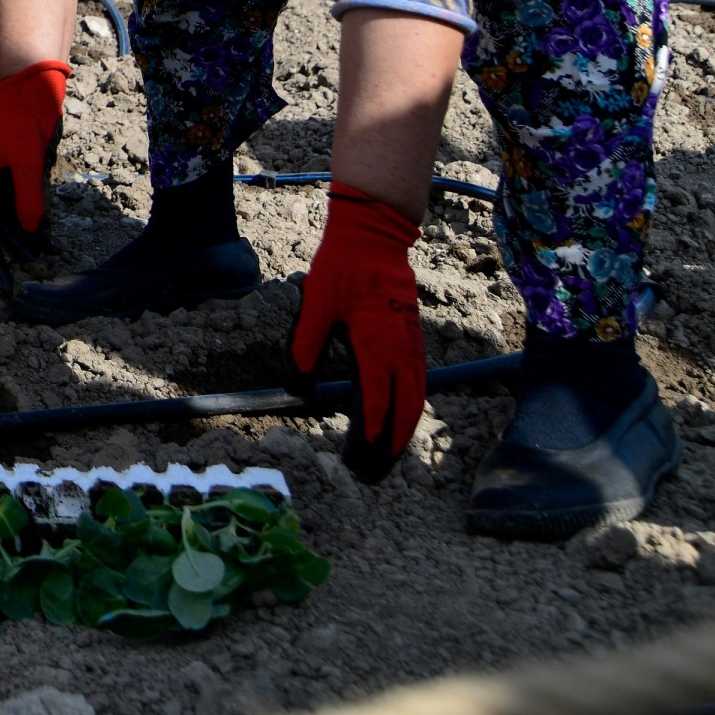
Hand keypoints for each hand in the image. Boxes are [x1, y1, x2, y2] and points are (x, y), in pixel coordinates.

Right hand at [0, 61, 65, 240]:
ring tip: (34, 256)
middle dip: (2, 248)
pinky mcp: (12, 173)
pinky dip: (25, 218)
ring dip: (16, 235)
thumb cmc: (25, 121)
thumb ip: (28, 196)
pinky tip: (40, 233)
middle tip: (22, 269)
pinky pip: (15, 202)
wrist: (32, 91)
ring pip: (2, 215)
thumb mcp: (28, 161)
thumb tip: (29, 230)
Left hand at [289, 182, 423, 481]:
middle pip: (402, 412)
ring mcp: (412, 346)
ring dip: (402, 433)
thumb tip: (297, 391)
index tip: (358, 461)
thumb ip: (304, 348)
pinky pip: (418, 385)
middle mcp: (400, 351)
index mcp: (376, 345)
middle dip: (389, 447)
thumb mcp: (315, 306)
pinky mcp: (413, 340)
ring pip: (414, 401)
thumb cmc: (341, 270)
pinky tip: (398, 423)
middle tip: (371, 476)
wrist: (374, 238)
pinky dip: (410, 411)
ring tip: (385, 460)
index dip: (369, 437)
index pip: (376, 404)